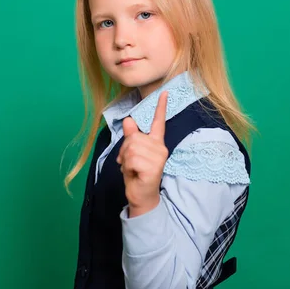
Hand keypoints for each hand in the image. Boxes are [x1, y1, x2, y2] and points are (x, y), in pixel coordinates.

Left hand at [117, 90, 168, 217]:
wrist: (140, 195)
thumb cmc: (136, 174)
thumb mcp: (130, 154)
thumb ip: (131, 137)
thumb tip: (128, 120)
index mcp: (156, 143)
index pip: (158, 122)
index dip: (161, 107)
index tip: (165, 92)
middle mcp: (160, 148)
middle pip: (133, 137)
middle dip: (125, 150)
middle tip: (128, 163)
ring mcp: (158, 157)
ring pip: (131, 147)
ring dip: (125, 160)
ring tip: (131, 169)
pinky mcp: (154, 166)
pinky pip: (131, 159)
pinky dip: (127, 167)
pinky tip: (134, 174)